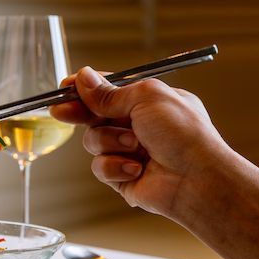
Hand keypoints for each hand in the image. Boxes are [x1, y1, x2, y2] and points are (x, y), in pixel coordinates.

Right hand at [50, 66, 230, 218]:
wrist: (198, 180)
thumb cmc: (184, 134)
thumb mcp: (146, 98)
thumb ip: (109, 92)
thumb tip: (82, 78)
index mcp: (148, 101)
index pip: (109, 89)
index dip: (85, 88)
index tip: (66, 86)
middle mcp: (138, 125)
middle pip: (94, 114)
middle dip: (79, 113)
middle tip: (60, 111)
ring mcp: (128, 151)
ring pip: (93, 141)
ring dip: (110, 142)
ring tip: (135, 147)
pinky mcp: (122, 175)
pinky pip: (100, 167)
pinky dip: (115, 166)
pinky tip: (136, 169)